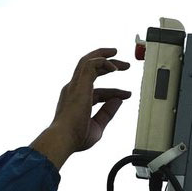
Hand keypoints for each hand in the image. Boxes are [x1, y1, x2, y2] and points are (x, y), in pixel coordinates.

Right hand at [30, 48, 130, 169]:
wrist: (64, 138)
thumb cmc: (76, 137)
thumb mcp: (97, 125)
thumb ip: (107, 113)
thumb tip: (119, 100)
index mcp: (76, 101)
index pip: (97, 92)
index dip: (113, 93)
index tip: (127, 95)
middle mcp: (74, 90)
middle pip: (90, 71)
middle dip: (107, 65)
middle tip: (125, 65)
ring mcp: (75, 85)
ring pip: (87, 61)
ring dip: (102, 55)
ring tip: (116, 52)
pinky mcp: (80, 83)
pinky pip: (92, 64)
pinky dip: (104, 62)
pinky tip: (115, 68)